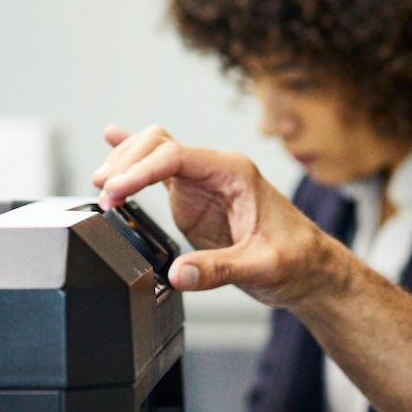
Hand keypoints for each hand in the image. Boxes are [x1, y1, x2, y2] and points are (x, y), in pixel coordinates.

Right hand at [91, 125, 342, 306]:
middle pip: (158, 144)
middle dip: (126, 163)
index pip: (175, 156)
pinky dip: (134, 158)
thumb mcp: (262, 267)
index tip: (115, 191)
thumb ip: (218, 270)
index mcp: (234, 172)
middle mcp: (216, 170)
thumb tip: (178, 274)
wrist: (310, 268)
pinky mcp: (194, 199)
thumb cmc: (296, 260)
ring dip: (125, 162)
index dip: (139, 170)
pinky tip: (112, 138)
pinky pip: (159, 169)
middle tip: (103, 193)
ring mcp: (202, 183)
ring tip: (101, 185)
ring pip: (154, 152)